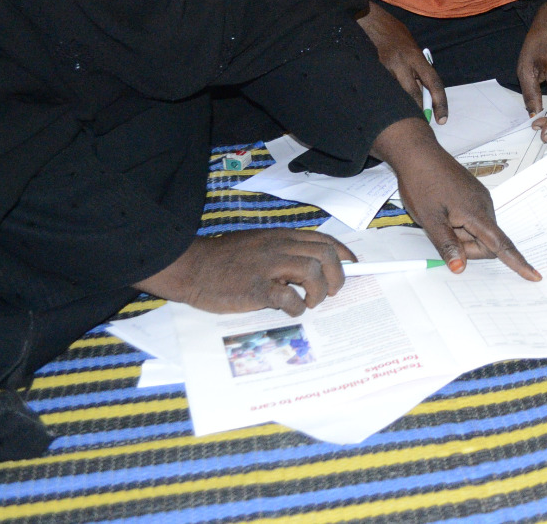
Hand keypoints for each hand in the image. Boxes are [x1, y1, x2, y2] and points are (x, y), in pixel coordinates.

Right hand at [135, 229, 354, 317]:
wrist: (194, 267)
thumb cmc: (226, 259)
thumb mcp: (260, 245)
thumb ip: (285, 251)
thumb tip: (313, 267)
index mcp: (282, 237)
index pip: (324, 240)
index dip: (344, 254)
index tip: (353, 266)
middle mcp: (279, 247)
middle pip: (325, 255)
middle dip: (337, 276)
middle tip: (330, 292)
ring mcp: (268, 267)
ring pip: (312, 271)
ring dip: (319, 291)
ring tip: (309, 302)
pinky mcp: (255, 288)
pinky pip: (287, 297)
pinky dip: (296, 307)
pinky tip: (290, 310)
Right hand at [358, 5, 445, 122]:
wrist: (367, 18)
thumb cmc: (390, 30)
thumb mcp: (409, 45)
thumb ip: (416, 65)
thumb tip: (421, 86)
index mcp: (415, 56)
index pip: (433, 82)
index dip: (440, 102)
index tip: (442, 119)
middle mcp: (402, 62)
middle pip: (413, 95)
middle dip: (417, 111)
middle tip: (419, 123)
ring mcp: (384, 66)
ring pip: (395, 95)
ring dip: (398, 106)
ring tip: (399, 117)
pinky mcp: (370, 69)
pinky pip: (379, 88)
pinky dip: (383, 97)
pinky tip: (380, 103)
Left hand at [373, 116, 540, 279]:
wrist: (418, 153)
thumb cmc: (422, 184)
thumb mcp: (430, 219)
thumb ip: (447, 245)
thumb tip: (460, 269)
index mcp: (476, 213)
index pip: (501, 244)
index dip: (518, 263)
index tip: (535, 277)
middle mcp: (484, 205)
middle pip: (487, 242)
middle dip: (467, 246)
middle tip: (442, 232)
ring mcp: (480, 198)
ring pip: (479, 232)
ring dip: (462, 235)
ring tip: (441, 218)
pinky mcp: (474, 195)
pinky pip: (474, 220)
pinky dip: (461, 224)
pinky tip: (445, 212)